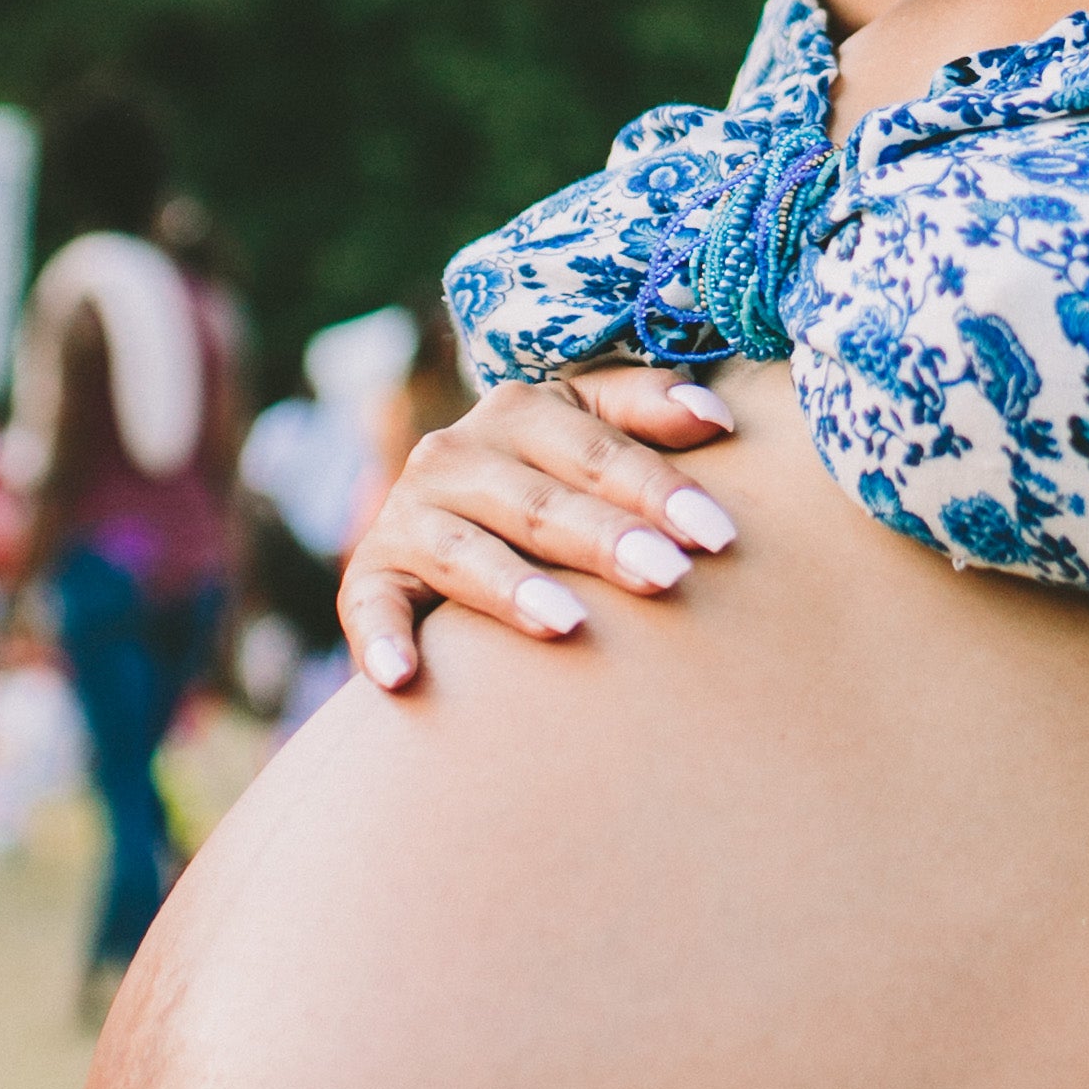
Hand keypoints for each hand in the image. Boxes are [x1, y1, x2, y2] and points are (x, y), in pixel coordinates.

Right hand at [338, 368, 739, 690]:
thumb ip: (648, 409)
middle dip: (604, 540)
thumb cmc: (554, 476)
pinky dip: (381, 640)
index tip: (719, 534)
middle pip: (538, 503)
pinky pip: (370, 606)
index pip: (598, 452)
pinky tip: (403, 678)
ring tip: (567, 623)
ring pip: (463, 550)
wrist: (452, 517)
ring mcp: (408, 514)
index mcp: (520, 412)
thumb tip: (715, 417)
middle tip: (667, 578)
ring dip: (511, 587)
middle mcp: (455, 454)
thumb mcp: (593, 426)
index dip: (659, 490)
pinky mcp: (371, 574)